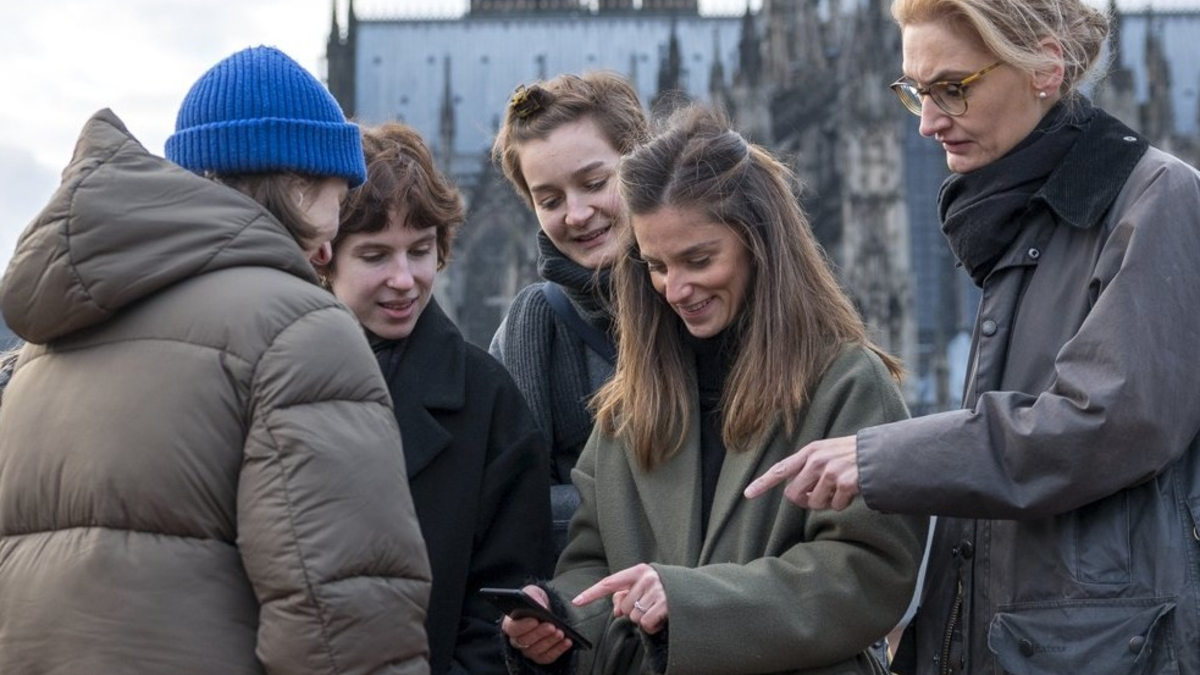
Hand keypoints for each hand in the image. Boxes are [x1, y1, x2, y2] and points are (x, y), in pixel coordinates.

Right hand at [499, 585, 574, 664]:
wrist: (546, 610)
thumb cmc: (536, 601)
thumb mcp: (533, 593)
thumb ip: (533, 596)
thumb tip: (540, 607)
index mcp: (510, 623)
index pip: (512, 629)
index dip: (523, 626)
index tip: (535, 620)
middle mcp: (516, 640)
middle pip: (525, 641)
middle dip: (540, 633)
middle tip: (552, 626)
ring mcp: (528, 650)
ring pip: (537, 650)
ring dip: (550, 642)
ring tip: (561, 633)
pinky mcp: (540, 657)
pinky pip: (548, 657)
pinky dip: (558, 650)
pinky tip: (567, 642)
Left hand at [572, 563, 667, 634]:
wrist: (698, 593)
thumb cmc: (667, 591)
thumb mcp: (646, 586)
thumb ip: (627, 593)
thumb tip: (616, 608)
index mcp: (639, 570)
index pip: (610, 582)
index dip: (592, 593)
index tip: (577, 601)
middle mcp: (647, 578)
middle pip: (624, 607)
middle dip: (635, 612)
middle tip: (651, 606)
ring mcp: (657, 590)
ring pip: (634, 617)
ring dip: (645, 620)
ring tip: (659, 611)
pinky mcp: (666, 604)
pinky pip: (646, 624)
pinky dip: (653, 626)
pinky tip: (662, 618)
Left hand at [743, 434, 860, 510]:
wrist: (881, 453)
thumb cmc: (852, 455)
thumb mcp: (827, 452)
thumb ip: (809, 468)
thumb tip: (795, 494)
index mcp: (810, 452)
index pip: (780, 469)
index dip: (763, 483)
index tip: (747, 494)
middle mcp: (816, 460)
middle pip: (795, 495)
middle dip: (805, 501)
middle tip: (821, 495)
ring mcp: (830, 472)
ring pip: (815, 503)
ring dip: (827, 502)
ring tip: (841, 488)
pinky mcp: (844, 483)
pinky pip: (836, 506)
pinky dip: (843, 503)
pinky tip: (852, 490)